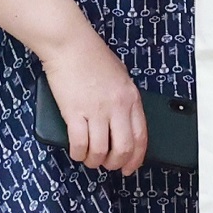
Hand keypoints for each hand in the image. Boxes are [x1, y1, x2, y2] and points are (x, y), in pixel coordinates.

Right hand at [39, 32, 150, 175]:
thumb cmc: (93, 57)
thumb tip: (121, 121)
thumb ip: (123, 99)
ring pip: (101, 150)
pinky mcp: (75, 112)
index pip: (141, 136)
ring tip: (90, 160)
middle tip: (108, 166)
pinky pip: (80, 143)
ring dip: (95, 161)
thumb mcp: (120, 77)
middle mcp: (118, 107)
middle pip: (123, 148)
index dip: (136, 157)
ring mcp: (97, 110)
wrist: (71, 44)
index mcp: (132, 98)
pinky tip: (77, 152)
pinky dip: (79, 153)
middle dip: (115, 163)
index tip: (130, 167)